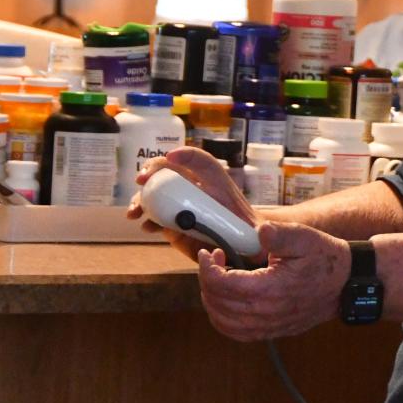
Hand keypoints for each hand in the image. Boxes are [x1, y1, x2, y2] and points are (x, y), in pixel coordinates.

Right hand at [126, 146, 258, 262]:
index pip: (200, 161)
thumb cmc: (250, 234)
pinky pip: (155, 216)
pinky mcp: (173, 223)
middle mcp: (194, 189)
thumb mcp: (260, 227)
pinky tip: (147, 227)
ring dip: (142, 198)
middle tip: (141, 181)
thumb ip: (266, 230)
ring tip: (136, 211)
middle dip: (151, 172)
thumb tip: (265, 232)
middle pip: (168, 171)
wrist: (238, 247)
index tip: (171, 157)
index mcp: (214, 181)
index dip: (186, 155)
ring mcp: (181, 205)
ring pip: (156, 193)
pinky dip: (147, 219)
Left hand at [198, 222, 349, 341]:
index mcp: (269, 290)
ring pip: (222, 322)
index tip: (210, 253)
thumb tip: (260, 231)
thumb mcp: (305, 238)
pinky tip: (226, 301)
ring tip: (218, 279)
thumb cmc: (325, 259)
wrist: (346, 284)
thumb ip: (280, 234)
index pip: (221, 284)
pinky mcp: (272, 332)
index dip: (207, 268)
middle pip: (217, 304)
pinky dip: (223, 319)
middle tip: (214, 261)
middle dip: (207, 280)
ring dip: (212, 300)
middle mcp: (266, 313)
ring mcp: (268, 326)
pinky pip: (236, 333)